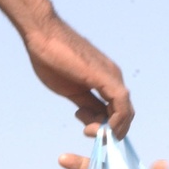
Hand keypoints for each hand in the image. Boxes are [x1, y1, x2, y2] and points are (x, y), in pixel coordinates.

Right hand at [23, 13, 132, 138]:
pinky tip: (104, 128)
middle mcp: (113, 77)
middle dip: (112, 130)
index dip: (109, 126)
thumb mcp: (73, 90)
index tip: (89, 131)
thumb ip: (87, 104)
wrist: (42, 34)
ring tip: (90, 131)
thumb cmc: (52, 58)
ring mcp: (111, 76)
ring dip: (113, 128)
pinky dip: (117, 120)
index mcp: (106, 80)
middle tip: (90, 133)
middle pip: (125, 112)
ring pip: (126, 110)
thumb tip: (95, 120)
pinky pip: (121, 103)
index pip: (118, 110)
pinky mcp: (105, 76)